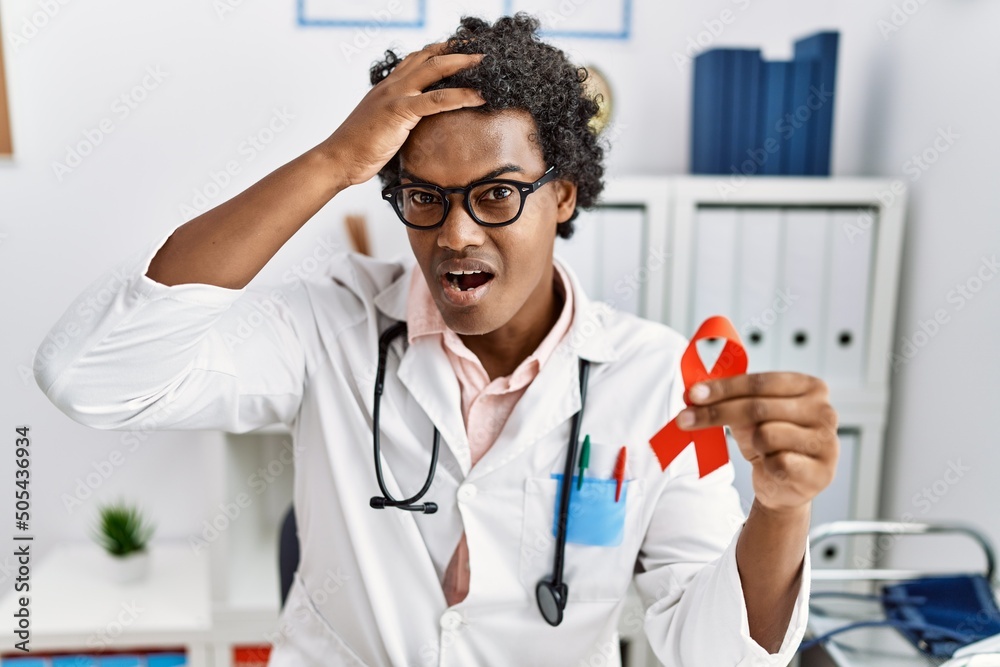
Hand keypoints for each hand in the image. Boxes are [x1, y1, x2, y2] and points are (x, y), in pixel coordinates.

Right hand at [320, 41, 484, 187]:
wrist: (337, 159)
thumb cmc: (358, 149)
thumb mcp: (381, 128)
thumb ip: (398, 120)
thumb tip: (415, 129)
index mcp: (387, 87)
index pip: (416, 59)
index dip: (439, 51)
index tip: (460, 49)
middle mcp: (391, 84)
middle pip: (429, 56)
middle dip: (457, 51)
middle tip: (480, 50)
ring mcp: (394, 95)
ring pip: (435, 69)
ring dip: (463, 64)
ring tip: (486, 64)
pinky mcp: (399, 112)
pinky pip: (436, 100)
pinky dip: (461, 96)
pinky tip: (479, 97)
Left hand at [677, 372, 838, 511]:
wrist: (786, 485)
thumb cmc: (770, 442)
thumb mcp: (752, 414)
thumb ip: (731, 398)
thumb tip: (695, 393)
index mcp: (811, 388)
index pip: (760, 382)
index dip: (723, 388)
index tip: (693, 394)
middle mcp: (824, 412)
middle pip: (757, 407)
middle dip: (716, 412)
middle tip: (685, 419)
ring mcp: (826, 442)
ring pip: (765, 435)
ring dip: (752, 444)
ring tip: (760, 449)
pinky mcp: (820, 472)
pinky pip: (776, 462)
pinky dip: (766, 465)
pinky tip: (773, 467)